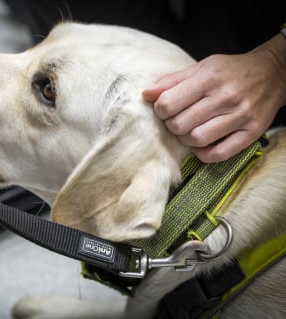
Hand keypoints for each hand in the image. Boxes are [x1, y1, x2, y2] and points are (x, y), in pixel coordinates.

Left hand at [143, 34, 285, 162]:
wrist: (273, 73)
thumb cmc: (230, 71)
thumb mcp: (200, 68)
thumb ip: (171, 81)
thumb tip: (146, 94)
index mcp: (209, 78)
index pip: (168, 104)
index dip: (160, 110)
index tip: (166, 108)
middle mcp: (225, 97)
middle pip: (179, 125)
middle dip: (171, 125)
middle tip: (177, 120)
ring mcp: (240, 116)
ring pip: (197, 140)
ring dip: (186, 139)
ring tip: (189, 130)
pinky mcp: (252, 132)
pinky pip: (220, 154)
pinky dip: (203, 154)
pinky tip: (201, 144)